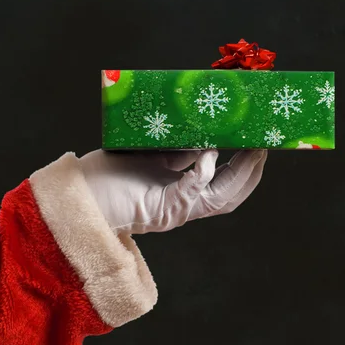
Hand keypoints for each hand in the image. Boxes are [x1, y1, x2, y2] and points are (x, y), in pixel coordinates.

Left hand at [79, 149, 266, 234]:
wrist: (79, 195)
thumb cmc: (107, 175)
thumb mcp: (150, 155)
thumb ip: (176, 150)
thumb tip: (203, 135)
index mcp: (180, 191)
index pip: (222, 183)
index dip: (244, 167)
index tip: (258, 141)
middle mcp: (182, 205)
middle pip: (231, 195)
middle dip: (251, 171)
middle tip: (265, 143)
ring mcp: (175, 210)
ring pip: (221, 199)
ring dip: (240, 174)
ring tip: (254, 149)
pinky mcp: (162, 209)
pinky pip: (192, 193)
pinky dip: (203, 173)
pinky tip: (210, 154)